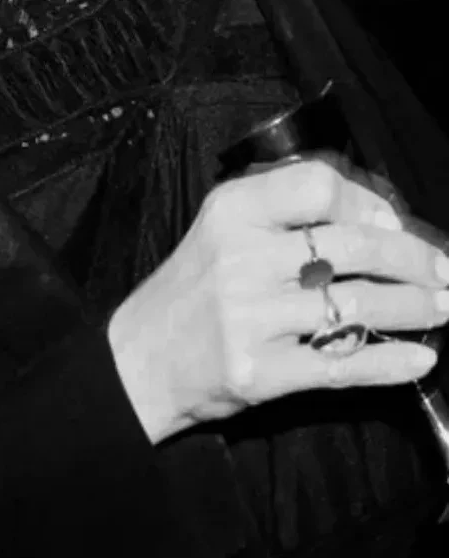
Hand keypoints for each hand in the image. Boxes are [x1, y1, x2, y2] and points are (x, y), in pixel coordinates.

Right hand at [107, 157, 448, 445]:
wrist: (139, 359)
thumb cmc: (192, 290)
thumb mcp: (223, 230)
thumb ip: (286, 217)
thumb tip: (382, 219)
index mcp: (232, 211)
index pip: (318, 186)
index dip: (369, 201)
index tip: (395, 222)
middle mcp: (241, 258)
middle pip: (352, 244)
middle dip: (414, 259)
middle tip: (444, 272)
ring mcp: (250, 317)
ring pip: (357, 304)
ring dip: (415, 307)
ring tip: (443, 309)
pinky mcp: (259, 372)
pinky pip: (342, 364)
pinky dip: (390, 362)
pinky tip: (420, 358)